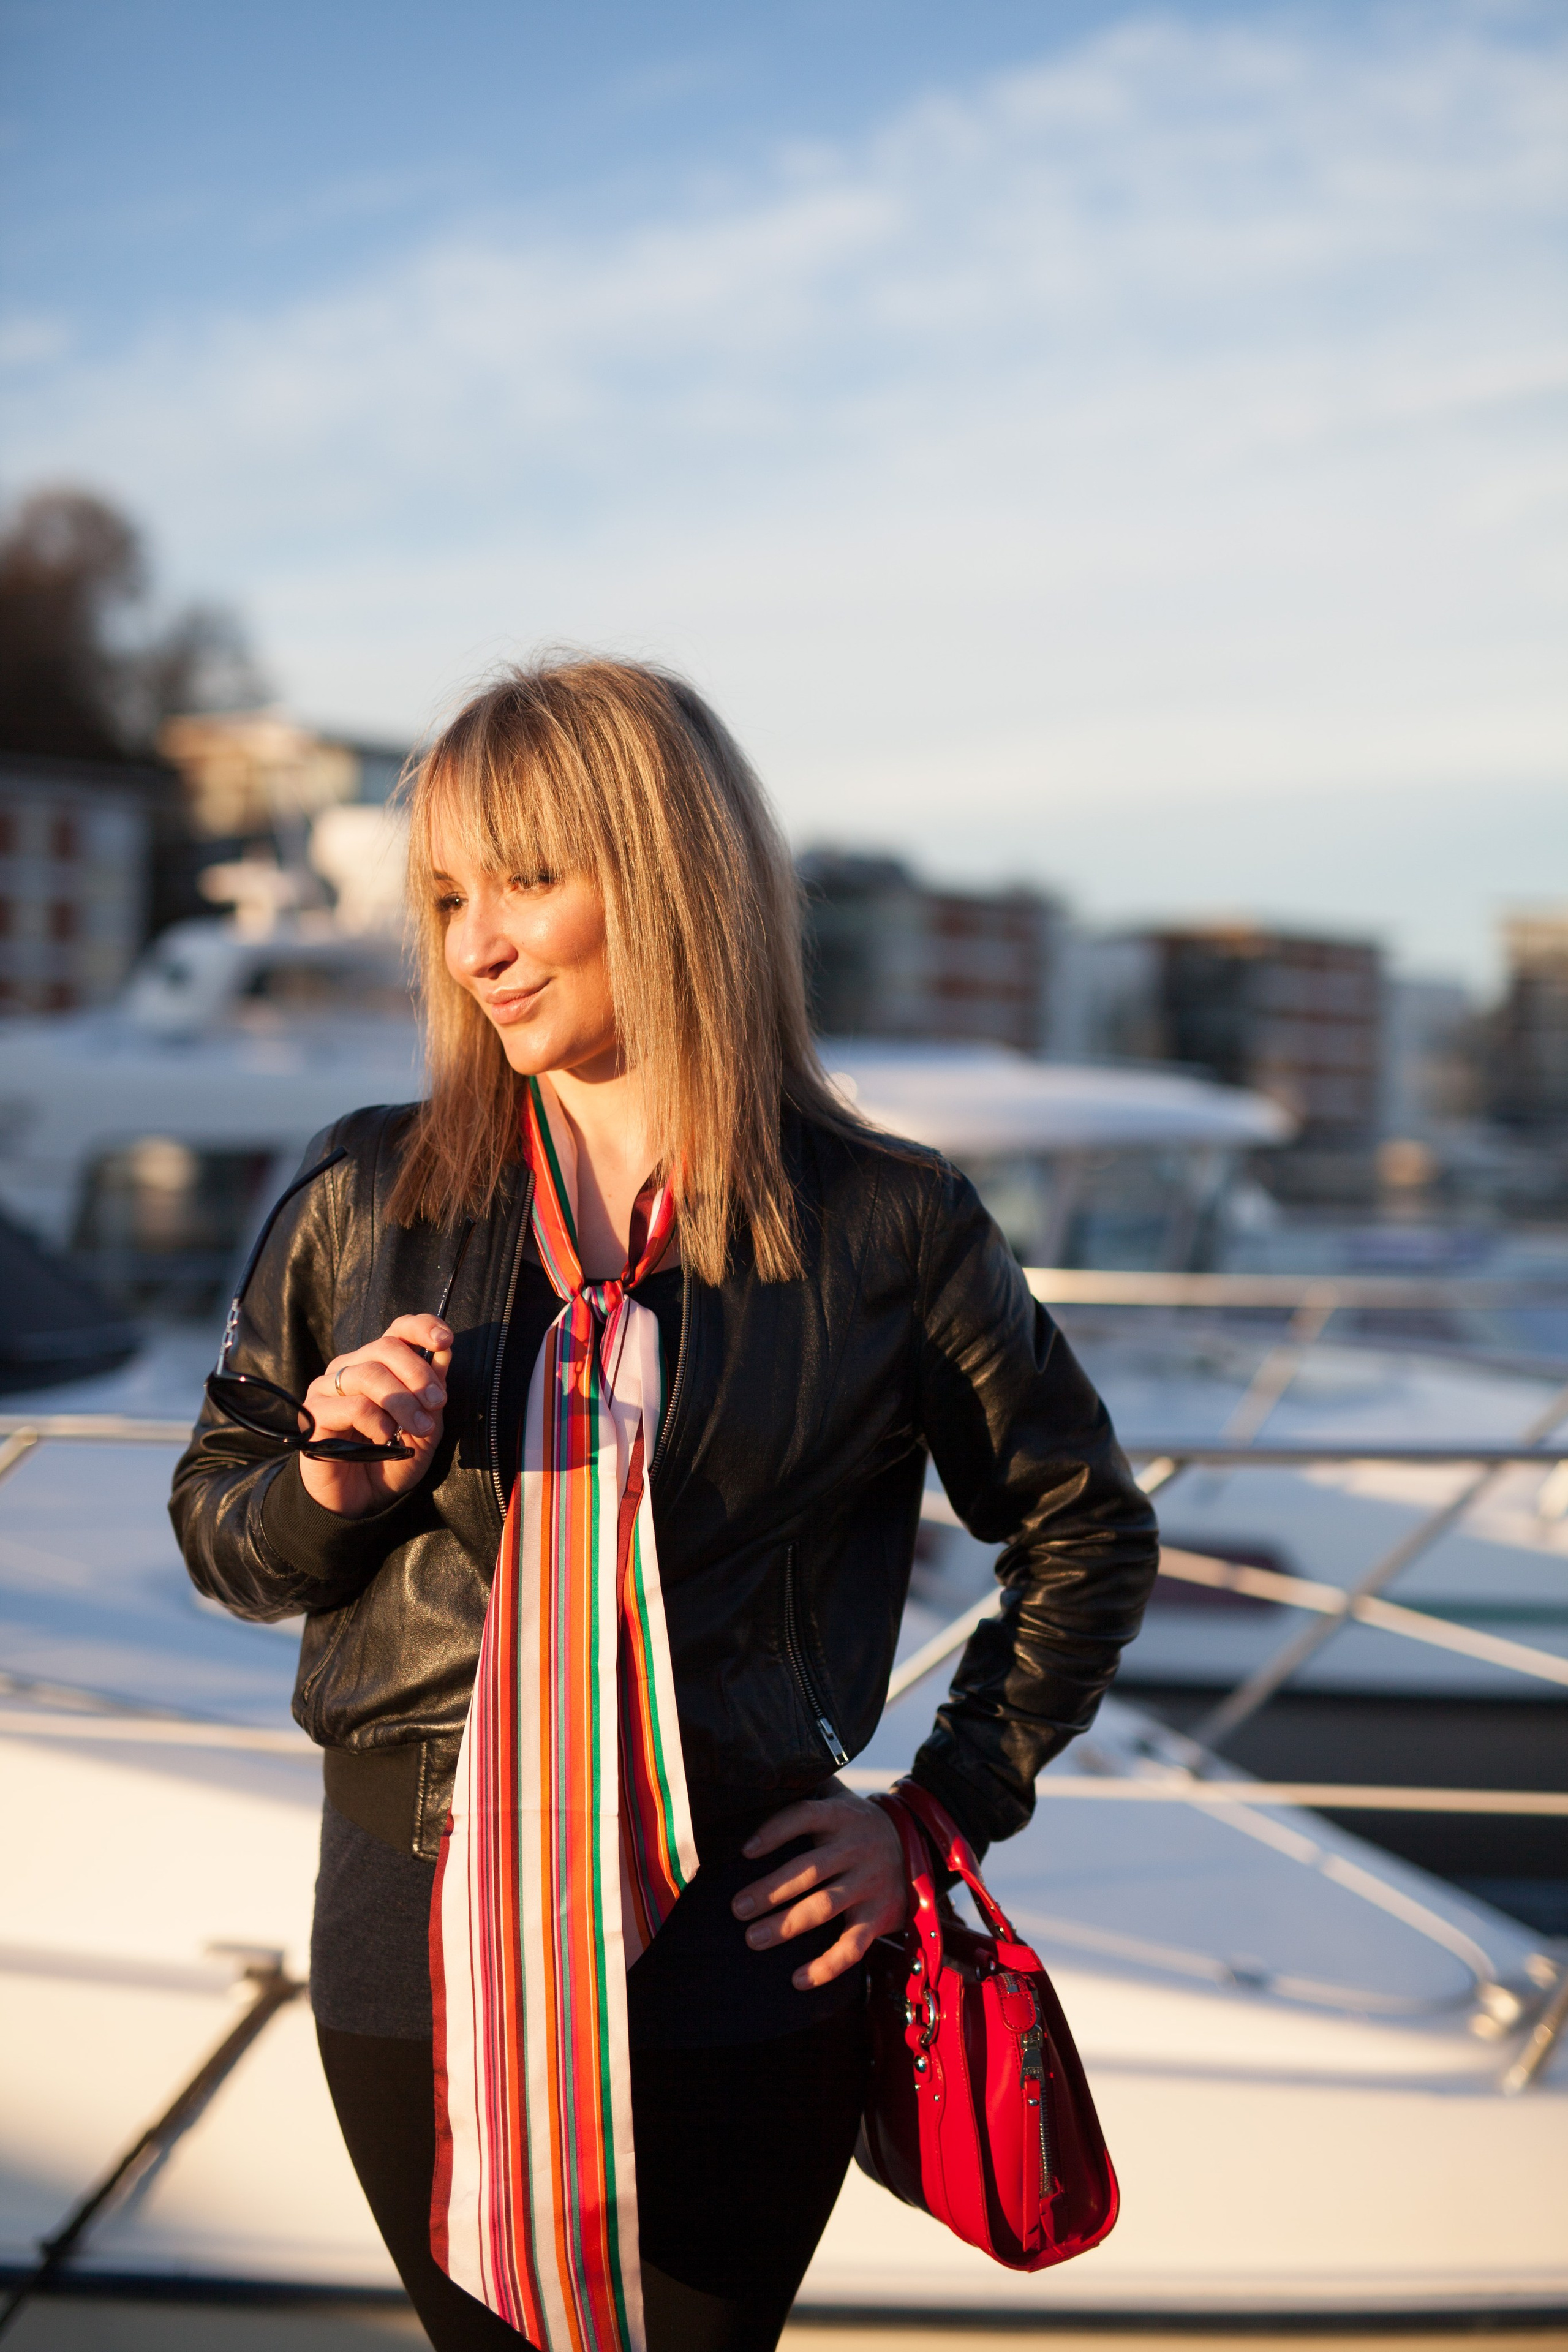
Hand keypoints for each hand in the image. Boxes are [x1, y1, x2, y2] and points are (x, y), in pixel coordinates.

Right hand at [296, 1314, 451, 1518]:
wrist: (362, 1501)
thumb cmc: (393, 1460)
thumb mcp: (426, 1427)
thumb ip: (433, 1390)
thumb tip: (445, 1351)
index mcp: (378, 1364)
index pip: (397, 1329)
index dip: (422, 1327)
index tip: (446, 1340)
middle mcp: (350, 1367)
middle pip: (385, 1347)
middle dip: (419, 1373)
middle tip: (438, 1403)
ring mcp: (328, 1388)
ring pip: (369, 1374)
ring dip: (402, 1401)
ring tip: (417, 1428)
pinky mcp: (314, 1413)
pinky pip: (352, 1405)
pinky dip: (377, 1421)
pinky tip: (385, 1439)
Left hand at [731, 1784, 907, 1989]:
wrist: (918, 1845)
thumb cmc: (857, 1826)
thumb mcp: (839, 1802)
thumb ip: (807, 1798)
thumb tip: (753, 1798)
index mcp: (841, 1816)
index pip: (805, 1817)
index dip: (774, 1831)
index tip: (744, 1850)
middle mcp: (857, 1847)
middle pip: (809, 1870)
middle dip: (770, 1890)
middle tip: (737, 1908)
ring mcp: (870, 1883)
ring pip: (825, 1907)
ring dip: (786, 1925)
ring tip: (753, 1938)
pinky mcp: (881, 1915)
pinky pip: (853, 1946)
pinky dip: (827, 1966)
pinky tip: (798, 1979)